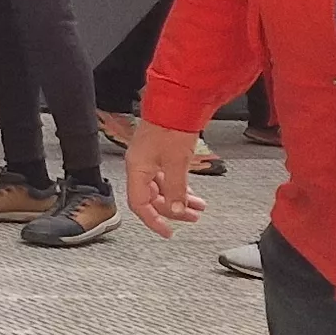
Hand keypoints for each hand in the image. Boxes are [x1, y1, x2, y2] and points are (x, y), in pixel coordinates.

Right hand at [125, 120, 208, 236]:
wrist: (177, 102)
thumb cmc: (171, 127)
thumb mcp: (176, 163)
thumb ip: (176, 190)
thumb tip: (175, 211)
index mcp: (136, 169)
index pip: (139, 204)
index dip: (153, 221)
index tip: (167, 232)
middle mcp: (140, 166)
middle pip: (152, 198)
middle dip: (173, 210)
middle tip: (192, 217)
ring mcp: (149, 159)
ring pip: (162, 187)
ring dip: (179, 198)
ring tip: (198, 206)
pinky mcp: (159, 152)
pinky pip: (166, 177)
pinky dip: (179, 186)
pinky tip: (191, 190)